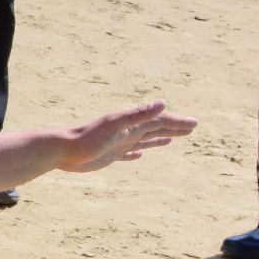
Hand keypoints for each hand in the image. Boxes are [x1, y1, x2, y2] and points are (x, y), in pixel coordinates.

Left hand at [58, 100, 197, 172]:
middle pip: (155, 129)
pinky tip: (139, 156)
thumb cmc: (88, 137)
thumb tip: (163, 102)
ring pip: (144, 140)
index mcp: (130, 124)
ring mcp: (118, 144)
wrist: (63, 150)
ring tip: (171, 139)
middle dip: (174, 128)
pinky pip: (127, 154)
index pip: (160, 121)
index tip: (194, 123)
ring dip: (159, 139)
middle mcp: (126, 133)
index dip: (177, 122)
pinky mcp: (108, 156)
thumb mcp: (116, 125)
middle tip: (192, 127)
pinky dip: (136, 154)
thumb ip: (138, 114)